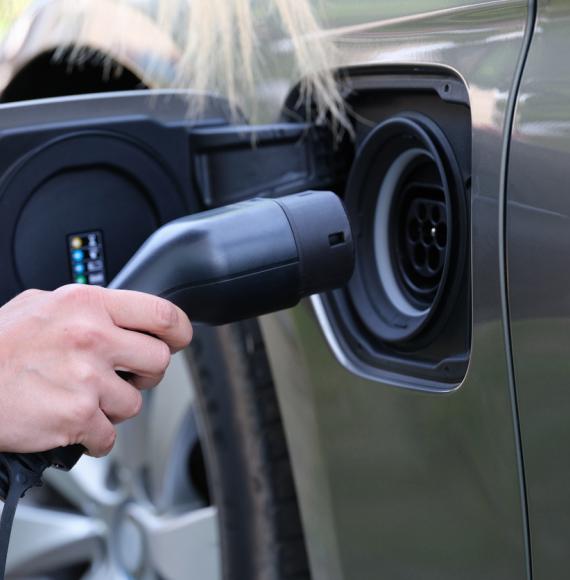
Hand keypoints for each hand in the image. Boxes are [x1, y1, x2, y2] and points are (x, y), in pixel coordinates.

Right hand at [0, 285, 191, 456]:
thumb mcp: (40, 305)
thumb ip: (85, 308)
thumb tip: (117, 315)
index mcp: (88, 305)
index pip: (161, 313)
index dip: (179, 330)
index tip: (178, 339)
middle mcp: (93, 338)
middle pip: (159, 361)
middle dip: (147, 374)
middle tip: (126, 375)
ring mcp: (86, 379)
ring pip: (135, 403)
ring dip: (115, 408)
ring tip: (84, 399)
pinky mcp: (76, 417)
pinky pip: (109, 437)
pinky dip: (95, 438)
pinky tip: (75, 426)